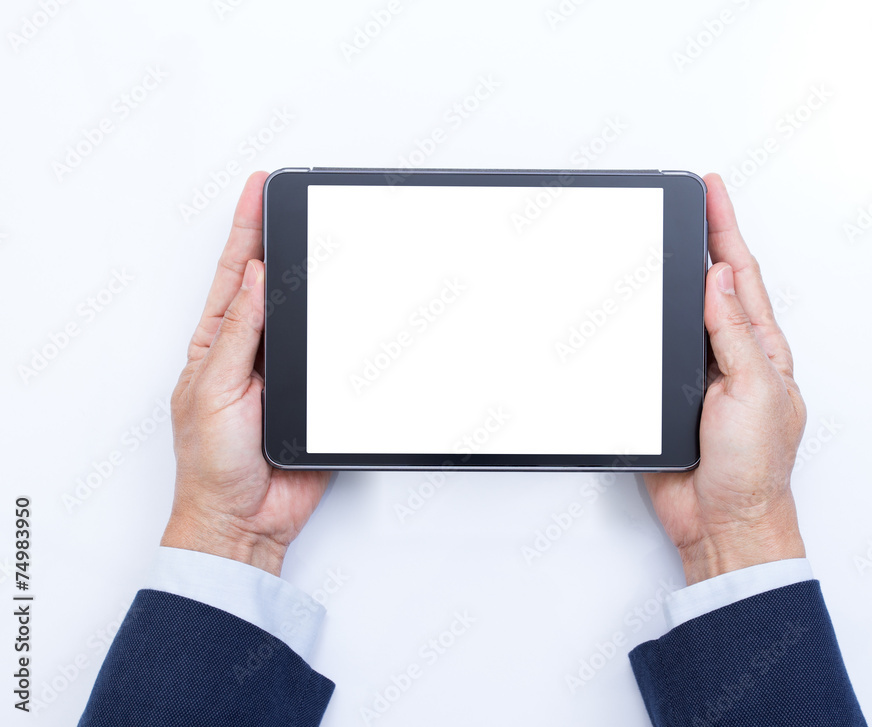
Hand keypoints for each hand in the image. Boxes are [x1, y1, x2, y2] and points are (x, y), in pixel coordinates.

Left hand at [162, 172, 329, 576]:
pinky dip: (345, 332)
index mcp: (217, 345)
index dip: (246, 230)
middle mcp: (252, 352)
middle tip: (289, 197)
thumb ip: (238, 335)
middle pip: (271, 285)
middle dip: (280, 239)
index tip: (258, 190)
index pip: (235, 274)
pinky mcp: (314, 396)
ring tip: (322, 236)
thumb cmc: (212, 465)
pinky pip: (334, 355)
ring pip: (307, 316)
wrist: (246, 519)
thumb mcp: (214, 391)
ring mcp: (286, 373)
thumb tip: (254, 279)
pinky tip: (350, 308)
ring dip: (316, 281)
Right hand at [645, 173, 806, 584]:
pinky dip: (644, 324)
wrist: (721, 522)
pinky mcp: (667, 398)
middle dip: (702, 239)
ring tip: (666, 236)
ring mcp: (699, 375)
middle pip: (712, 284)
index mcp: (760, 349)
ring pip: (679, 313)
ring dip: (672, 277)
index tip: (710, 191)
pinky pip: (652, 350)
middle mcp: (730, 355)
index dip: (725, 230)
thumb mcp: (754, 392)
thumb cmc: (752, 469)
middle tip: (689, 200)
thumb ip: (734, 334)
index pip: (740, 275)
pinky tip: (638, 308)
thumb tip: (719, 278)